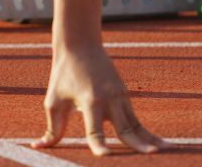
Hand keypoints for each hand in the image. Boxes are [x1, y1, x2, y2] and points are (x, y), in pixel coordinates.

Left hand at [32, 45, 170, 155]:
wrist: (80, 46)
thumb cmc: (63, 75)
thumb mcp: (53, 101)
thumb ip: (51, 128)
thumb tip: (38, 146)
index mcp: (90, 101)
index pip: (94, 130)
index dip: (99, 144)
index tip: (104, 156)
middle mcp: (109, 100)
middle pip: (125, 129)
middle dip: (137, 145)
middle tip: (150, 157)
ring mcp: (120, 97)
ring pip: (136, 126)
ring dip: (149, 141)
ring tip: (164, 153)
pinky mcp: (125, 96)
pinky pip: (137, 120)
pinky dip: (148, 133)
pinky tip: (162, 145)